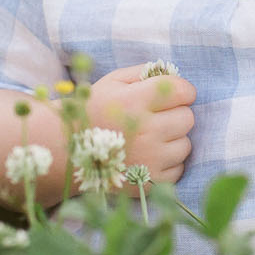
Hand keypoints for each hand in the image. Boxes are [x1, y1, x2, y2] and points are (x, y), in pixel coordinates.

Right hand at [84, 64, 195, 183]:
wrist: (67, 150)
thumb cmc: (94, 109)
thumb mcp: (113, 82)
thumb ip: (144, 72)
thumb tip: (175, 75)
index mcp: (135, 101)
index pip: (182, 91)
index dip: (182, 90)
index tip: (174, 94)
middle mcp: (145, 130)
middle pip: (187, 118)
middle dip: (176, 114)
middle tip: (156, 117)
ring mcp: (149, 158)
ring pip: (185, 144)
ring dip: (173, 140)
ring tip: (150, 138)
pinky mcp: (149, 181)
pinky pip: (178, 168)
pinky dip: (167, 163)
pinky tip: (148, 156)